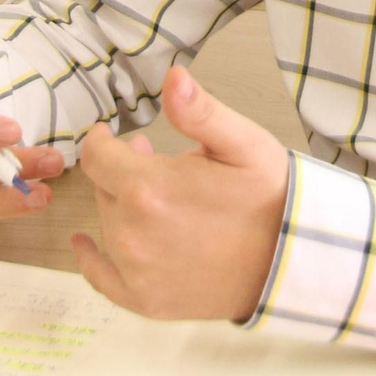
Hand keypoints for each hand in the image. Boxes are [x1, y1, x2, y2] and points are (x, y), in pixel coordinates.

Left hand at [71, 65, 288, 322]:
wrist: (292, 260)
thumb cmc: (268, 196)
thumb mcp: (242, 144)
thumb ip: (199, 112)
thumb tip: (173, 76)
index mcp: (148, 190)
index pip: (98, 156)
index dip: (103, 141)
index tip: (111, 135)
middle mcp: (132, 234)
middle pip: (105, 190)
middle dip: (121, 172)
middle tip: (151, 162)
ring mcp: (136, 271)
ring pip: (108, 225)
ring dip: (121, 207)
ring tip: (154, 199)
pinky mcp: (145, 299)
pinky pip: (101, 276)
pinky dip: (90, 258)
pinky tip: (84, 243)